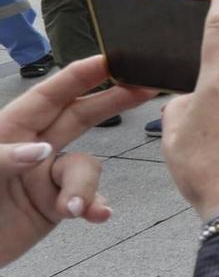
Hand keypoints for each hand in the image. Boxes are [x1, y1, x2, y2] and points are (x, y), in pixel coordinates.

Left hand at [0, 57, 153, 268]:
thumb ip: (4, 158)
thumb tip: (42, 152)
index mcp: (8, 130)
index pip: (48, 96)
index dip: (79, 76)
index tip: (109, 60)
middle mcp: (32, 148)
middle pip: (79, 117)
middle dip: (112, 102)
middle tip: (146, 88)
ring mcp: (45, 177)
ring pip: (84, 167)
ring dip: (83, 187)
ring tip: (71, 209)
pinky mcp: (54, 206)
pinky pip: (87, 199)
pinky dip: (93, 207)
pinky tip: (95, 216)